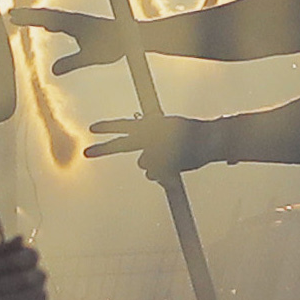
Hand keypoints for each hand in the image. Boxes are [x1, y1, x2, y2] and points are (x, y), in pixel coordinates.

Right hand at [8, 5, 125, 75]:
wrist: (133, 36)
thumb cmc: (114, 45)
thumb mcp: (91, 57)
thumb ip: (72, 63)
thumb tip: (53, 71)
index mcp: (73, 22)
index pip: (45, 19)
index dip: (28, 19)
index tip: (13, 17)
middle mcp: (74, 19)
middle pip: (46, 15)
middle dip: (28, 16)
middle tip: (10, 14)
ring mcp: (79, 21)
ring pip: (53, 17)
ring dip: (37, 17)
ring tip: (21, 17)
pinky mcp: (84, 25)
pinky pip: (61, 21)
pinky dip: (49, 21)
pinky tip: (48, 26)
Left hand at [83, 113, 214, 178]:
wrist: (211, 139)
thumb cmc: (192, 136)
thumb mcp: (170, 134)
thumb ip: (153, 147)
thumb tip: (145, 168)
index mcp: (150, 125)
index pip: (124, 125)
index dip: (108, 127)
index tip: (92, 129)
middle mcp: (149, 136)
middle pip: (121, 145)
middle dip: (104, 149)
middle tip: (88, 153)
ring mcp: (155, 150)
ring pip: (143, 164)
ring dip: (153, 164)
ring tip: (172, 156)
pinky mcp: (162, 162)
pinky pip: (153, 174)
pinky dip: (162, 174)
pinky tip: (175, 164)